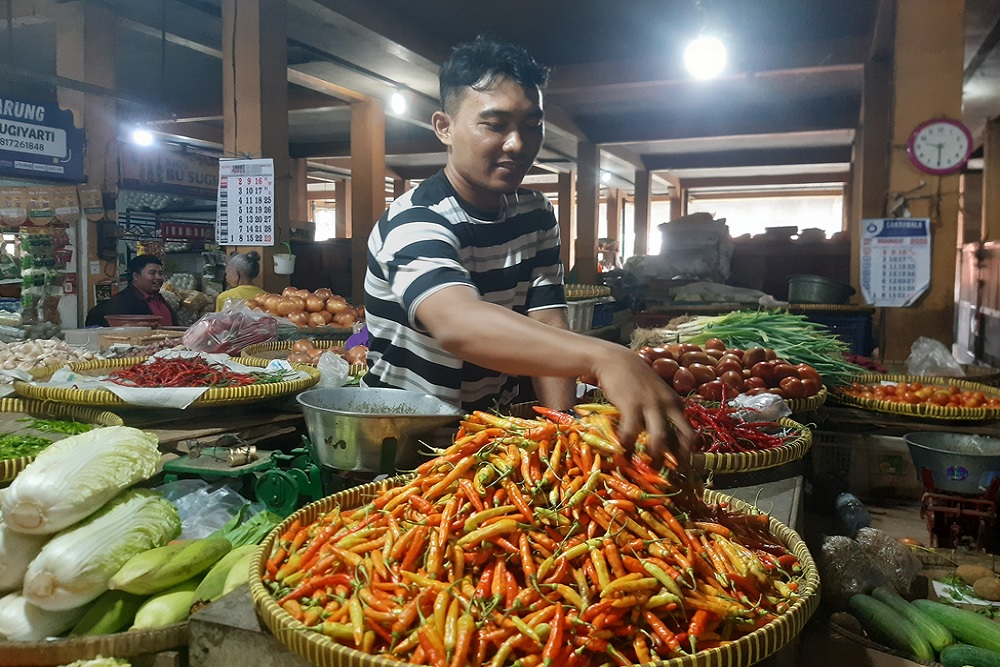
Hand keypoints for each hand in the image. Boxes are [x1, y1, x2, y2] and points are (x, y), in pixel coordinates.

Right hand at [593, 347, 696, 471]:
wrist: (615, 360)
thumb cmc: (635, 379)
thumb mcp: (656, 394)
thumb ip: (661, 412)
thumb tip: (663, 439)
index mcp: (676, 403)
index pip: (689, 433)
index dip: (686, 453)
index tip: (678, 467)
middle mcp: (668, 404)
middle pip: (683, 438)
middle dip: (676, 459)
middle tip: (665, 472)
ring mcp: (651, 404)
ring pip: (659, 439)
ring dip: (652, 456)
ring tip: (642, 465)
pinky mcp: (632, 404)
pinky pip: (631, 431)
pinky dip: (627, 443)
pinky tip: (621, 447)